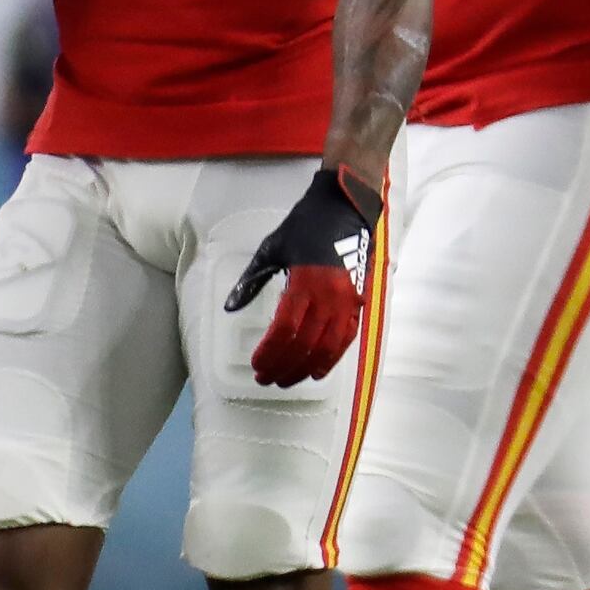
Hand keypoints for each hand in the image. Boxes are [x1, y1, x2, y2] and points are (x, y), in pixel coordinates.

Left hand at [225, 164, 382, 386]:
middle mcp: (327, 297)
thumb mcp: (272, 250)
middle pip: (303, 345)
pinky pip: (345, 339)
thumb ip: (252, 281)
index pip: (284, 331)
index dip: (270, 353)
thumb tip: (231, 307)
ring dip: (304, 368)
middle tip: (266, 379)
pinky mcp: (357, 302)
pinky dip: (331, 358)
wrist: (343, 209)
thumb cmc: (305, 227)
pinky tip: (317, 371)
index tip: (257, 366)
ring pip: (325, 348)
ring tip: (287, 380)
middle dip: (282, 367)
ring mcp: (346, 302)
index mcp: (303, 283)